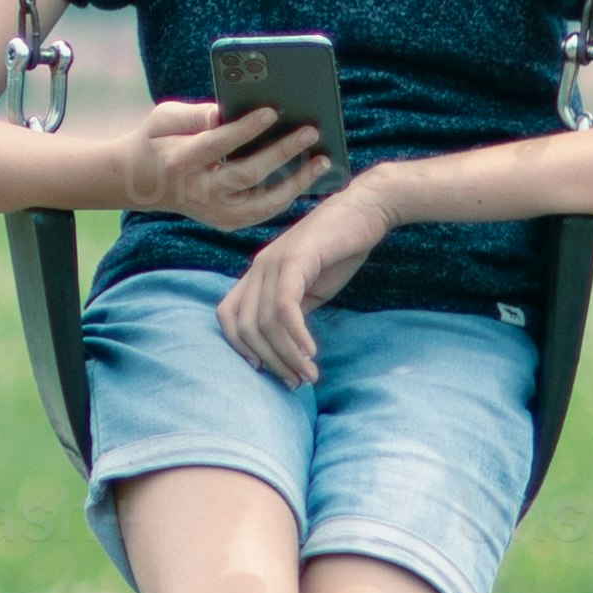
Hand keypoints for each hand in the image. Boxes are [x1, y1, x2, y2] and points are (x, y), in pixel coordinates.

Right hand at [124, 99, 332, 231]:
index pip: (219, 144)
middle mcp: (199, 193)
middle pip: (247, 175)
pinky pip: (264, 211)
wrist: (141, 183)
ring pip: (262, 203)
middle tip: (311, 130)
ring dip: (296, 182)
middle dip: (282, 152)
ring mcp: (214, 213)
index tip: (272, 110)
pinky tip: (308, 175)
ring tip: (322, 161)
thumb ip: (195, 115)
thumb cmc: (158, 140)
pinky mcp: (226, 222)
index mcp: (180, 162)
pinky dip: (288, 194)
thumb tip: (224, 113)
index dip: (246, 128)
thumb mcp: (165, 118)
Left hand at [217, 172, 393, 388]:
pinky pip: (285, 308)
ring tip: (308, 376)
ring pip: (266, 323)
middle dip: (270, 361)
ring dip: (288, 356)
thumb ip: (292, 311)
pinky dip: (296, 336)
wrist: (365, 209)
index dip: (239, 348)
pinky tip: (311, 352)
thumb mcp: (309, 287)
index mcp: (256, 273)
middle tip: (295, 383)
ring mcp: (273, 263)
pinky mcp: (295, 261)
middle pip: (245, 328)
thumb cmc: (339, 248)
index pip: (227, 316)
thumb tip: (286, 347)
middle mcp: (257, 268)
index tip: (266, 369)